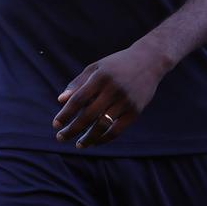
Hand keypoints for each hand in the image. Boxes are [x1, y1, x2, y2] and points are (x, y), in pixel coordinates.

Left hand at [53, 44, 168, 147]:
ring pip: (103, 125)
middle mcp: (113, 89)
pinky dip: (105, 138)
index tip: (56, 125)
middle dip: (72, 129)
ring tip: (78, 145)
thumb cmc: (117, 64)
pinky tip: (95, 142)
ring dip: (88, 138)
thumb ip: (77, 83)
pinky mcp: (136, 110)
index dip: (65, 114)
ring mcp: (126, 100)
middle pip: (88, 115)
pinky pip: (118, 130)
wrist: (150, 60)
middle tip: (60, 138)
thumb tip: (60, 101)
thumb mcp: (96, 68)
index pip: (78, 99)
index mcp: (100, 77)